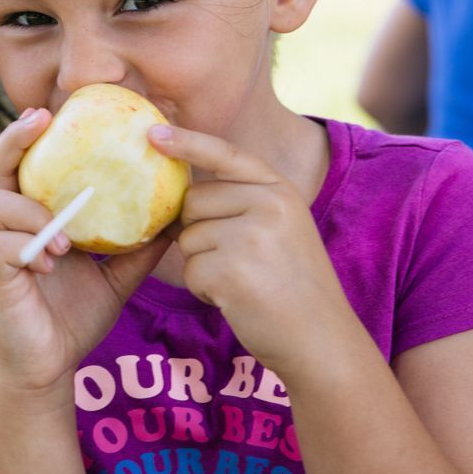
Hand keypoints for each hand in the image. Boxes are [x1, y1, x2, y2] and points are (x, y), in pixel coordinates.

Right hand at [0, 109, 170, 394]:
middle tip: (40, 119)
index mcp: (31, 218)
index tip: (53, 111)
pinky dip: (29, 246)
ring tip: (67, 238)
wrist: (47, 367)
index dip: (30, 135)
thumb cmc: (72, 318)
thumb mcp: (115, 279)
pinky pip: (0, 246)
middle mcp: (7, 227)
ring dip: (33, 211)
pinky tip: (54, 263)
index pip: (24, 166)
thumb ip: (137, 249)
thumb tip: (177, 219)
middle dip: (13, 139)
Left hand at [148, 124, 359, 378]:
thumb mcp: (282, 228)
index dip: (187, 142)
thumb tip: (182, 193)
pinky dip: (204, 290)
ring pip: (188, 239)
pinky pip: (190, 271)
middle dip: (198, 231)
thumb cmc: (293, 286)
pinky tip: (236, 299)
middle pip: (193, 202)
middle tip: (235, 261)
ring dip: (202, 265)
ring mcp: (250, 237)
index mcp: (280, 190)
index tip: (152, 133)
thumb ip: (243, 203)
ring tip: (243, 282)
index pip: (225, 154)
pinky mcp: (230, 271)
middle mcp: (268, 205)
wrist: (320, 340)